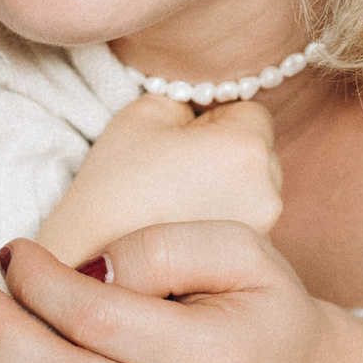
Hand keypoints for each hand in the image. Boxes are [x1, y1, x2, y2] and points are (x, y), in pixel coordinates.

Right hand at [34, 94, 281, 266]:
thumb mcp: (142, 114)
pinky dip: (221, 215)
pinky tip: (183, 224)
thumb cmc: (115, 187)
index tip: (178, 140)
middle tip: (174, 168)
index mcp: (245, 147)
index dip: (210, 118)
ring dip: (226, 183)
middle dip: (224, 151)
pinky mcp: (252, 257)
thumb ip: (186, 97)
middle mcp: (269, 191)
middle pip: (257, 149)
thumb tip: (206, 108)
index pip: (247, 110)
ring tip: (176, 199)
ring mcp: (265, 229)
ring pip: (253, 184)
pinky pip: (245, 216)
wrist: (93, 264)